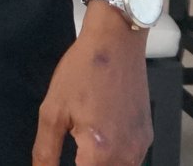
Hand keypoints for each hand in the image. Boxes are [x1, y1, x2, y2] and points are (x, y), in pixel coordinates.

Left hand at [33, 8, 151, 165]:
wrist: (117, 40)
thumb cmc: (83, 70)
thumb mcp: (53, 111)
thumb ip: (46, 151)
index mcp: (101, 152)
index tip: (61, 161)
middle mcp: (127, 154)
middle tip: (72, 154)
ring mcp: (140, 146)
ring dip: (99, 165)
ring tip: (82, 152)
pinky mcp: (146, 136)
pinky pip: (131, 161)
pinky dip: (115, 160)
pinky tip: (100, 146)